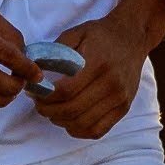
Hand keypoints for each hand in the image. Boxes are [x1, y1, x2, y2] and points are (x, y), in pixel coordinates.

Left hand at [31, 0, 156, 139]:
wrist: (133, 37)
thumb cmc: (100, 35)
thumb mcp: (75, 34)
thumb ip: (54, 52)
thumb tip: (32, 71)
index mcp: (98, 63)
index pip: (66, 91)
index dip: (44, 96)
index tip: (33, 92)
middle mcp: (112, 84)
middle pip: (72, 110)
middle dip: (48, 110)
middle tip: (38, 103)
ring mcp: (120, 99)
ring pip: (82, 124)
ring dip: (61, 121)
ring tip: (52, 111)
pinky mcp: (123, 108)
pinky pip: (97, 130)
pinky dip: (78, 130)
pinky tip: (69, 120)